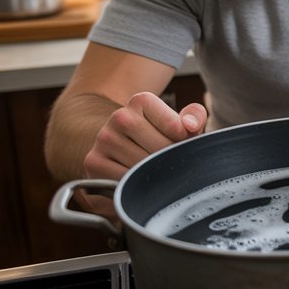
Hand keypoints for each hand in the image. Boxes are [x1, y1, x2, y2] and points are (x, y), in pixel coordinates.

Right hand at [84, 92, 206, 179]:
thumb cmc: (159, 137)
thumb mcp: (179, 124)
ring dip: (157, 175)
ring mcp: (104, 139)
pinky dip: (138, 187)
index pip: (176, 128)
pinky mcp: (94, 162)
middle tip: (171, 164)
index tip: (180, 146)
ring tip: (156, 171)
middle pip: (161, 149)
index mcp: (142, 101)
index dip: (185, 144)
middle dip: (172, 161)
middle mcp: (120, 117)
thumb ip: (194, 117)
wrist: (122, 149)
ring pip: (144, 167)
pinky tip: (140, 181)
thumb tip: (190, 126)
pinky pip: (126, 181)